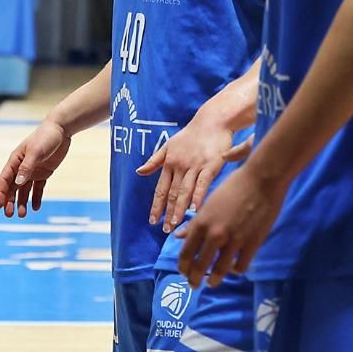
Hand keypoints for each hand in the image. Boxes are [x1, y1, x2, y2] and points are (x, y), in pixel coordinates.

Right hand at [0, 121, 71, 217]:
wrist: (60, 130)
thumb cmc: (45, 137)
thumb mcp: (36, 152)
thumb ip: (27, 167)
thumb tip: (18, 183)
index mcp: (15, 161)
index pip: (4, 180)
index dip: (1, 193)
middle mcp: (21, 168)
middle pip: (12, 188)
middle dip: (10, 202)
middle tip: (9, 215)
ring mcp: (32, 171)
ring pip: (24, 190)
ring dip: (22, 202)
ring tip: (22, 215)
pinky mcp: (43, 173)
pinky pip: (38, 188)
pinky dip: (36, 197)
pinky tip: (36, 208)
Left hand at [137, 115, 235, 234]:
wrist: (213, 120)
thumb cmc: (192, 134)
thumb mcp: (169, 145)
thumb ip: (155, 160)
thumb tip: (139, 172)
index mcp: (169, 163)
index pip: (160, 189)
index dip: (156, 206)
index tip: (153, 221)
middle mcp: (180, 166)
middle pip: (172, 194)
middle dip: (168, 213)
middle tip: (165, 230)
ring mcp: (195, 165)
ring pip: (185, 191)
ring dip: (180, 210)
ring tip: (176, 225)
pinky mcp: (211, 164)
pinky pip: (203, 183)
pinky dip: (198, 196)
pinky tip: (195, 209)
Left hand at [175, 161, 283, 287]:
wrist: (263, 179)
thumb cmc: (234, 185)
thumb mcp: (209, 203)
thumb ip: (194, 223)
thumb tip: (177, 236)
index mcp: (201, 223)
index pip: (185, 254)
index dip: (183, 267)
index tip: (184, 272)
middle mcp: (214, 235)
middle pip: (200, 267)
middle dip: (194, 279)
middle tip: (195, 284)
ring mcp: (234, 240)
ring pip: (219, 271)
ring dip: (214, 280)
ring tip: (213, 282)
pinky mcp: (252, 243)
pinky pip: (240, 266)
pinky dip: (236, 270)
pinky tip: (235, 268)